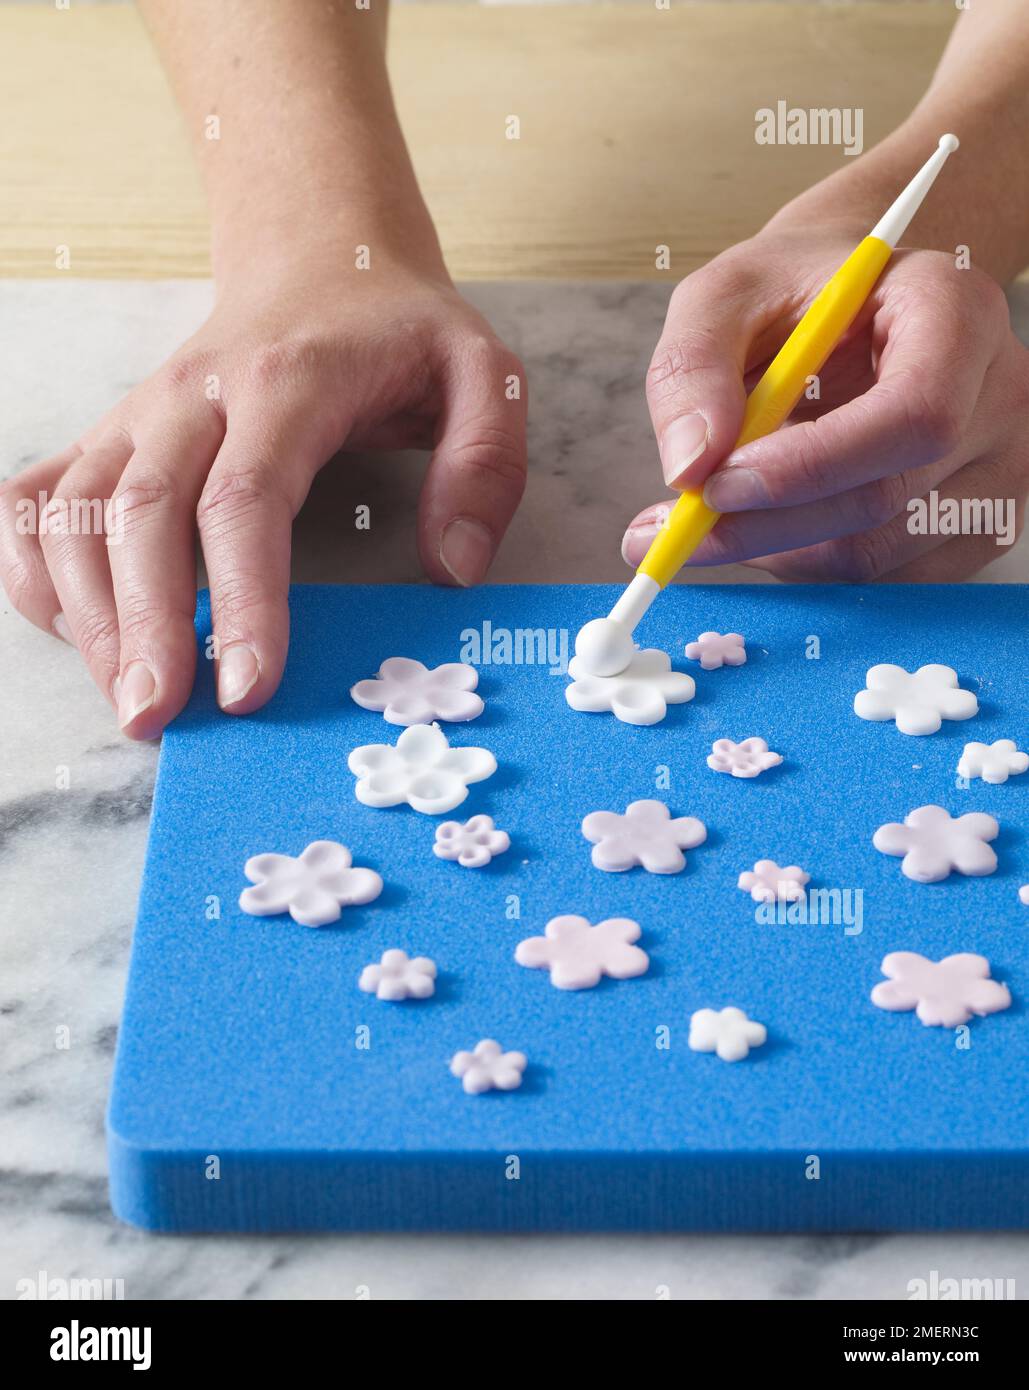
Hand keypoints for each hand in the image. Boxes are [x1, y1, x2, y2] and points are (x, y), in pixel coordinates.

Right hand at [0, 259, 525, 737]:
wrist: (322, 258)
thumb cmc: (400, 330)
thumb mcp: (485, 375)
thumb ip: (486, 465)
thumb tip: (454, 570)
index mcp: (288, 381)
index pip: (246, 498)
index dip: (240, 598)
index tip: (248, 688)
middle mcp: (193, 395)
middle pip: (142, 512)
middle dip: (142, 625)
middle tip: (156, 718)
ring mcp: (140, 413)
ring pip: (74, 510)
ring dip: (86, 612)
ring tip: (127, 700)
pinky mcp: (113, 433)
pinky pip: (36, 496)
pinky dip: (34, 564)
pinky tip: (68, 625)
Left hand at [623, 228, 1028, 580]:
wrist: (854, 302)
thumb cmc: (795, 291)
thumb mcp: (724, 296)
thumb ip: (693, 368)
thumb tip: (689, 468)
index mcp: (956, 311)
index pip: (913, 414)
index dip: (811, 466)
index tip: (716, 485)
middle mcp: (999, 392)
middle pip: (886, 497)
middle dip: (765, 526)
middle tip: (675, 530)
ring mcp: (1002, 467)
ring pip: (877, 554)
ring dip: (777, 551)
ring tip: (721, 512)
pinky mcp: (980, 524)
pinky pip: (886, 580)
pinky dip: (811, 565)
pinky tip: (776, 522)